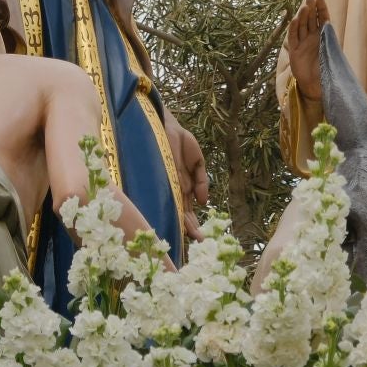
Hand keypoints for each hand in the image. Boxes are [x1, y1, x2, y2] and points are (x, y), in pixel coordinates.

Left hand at [164, 111, 209, 239]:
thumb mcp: (197, 160)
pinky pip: (169, 193)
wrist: (164, 124)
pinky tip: (179, 218)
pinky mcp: (161, 176)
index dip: (193, 224)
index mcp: (182, 187)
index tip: (200, 238)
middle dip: (189, 227)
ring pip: (175, 207)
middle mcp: (173, 189)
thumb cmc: (179, 141)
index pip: (186, 210)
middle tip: (198, 241)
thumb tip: (205, 202)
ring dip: (183, 222)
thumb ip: (201, 180)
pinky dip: (174, 205)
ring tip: (192, 236)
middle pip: (181, 213)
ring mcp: (167, 184)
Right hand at [286, 0, 329, 96]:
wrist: (317, 86)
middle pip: (311, 20)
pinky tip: (294, 20)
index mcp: (323, 36)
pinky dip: (293, 29)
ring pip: (302, 26)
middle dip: (311, 9)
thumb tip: (329, 25)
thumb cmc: (327, 70)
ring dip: (303, 16)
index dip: (321, 8)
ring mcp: (302, 43)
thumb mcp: (331, 54)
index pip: (322, 19)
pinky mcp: (294, 51)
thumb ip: (329, 40)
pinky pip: (293, 38)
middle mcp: (312, 37)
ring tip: (304, 7)